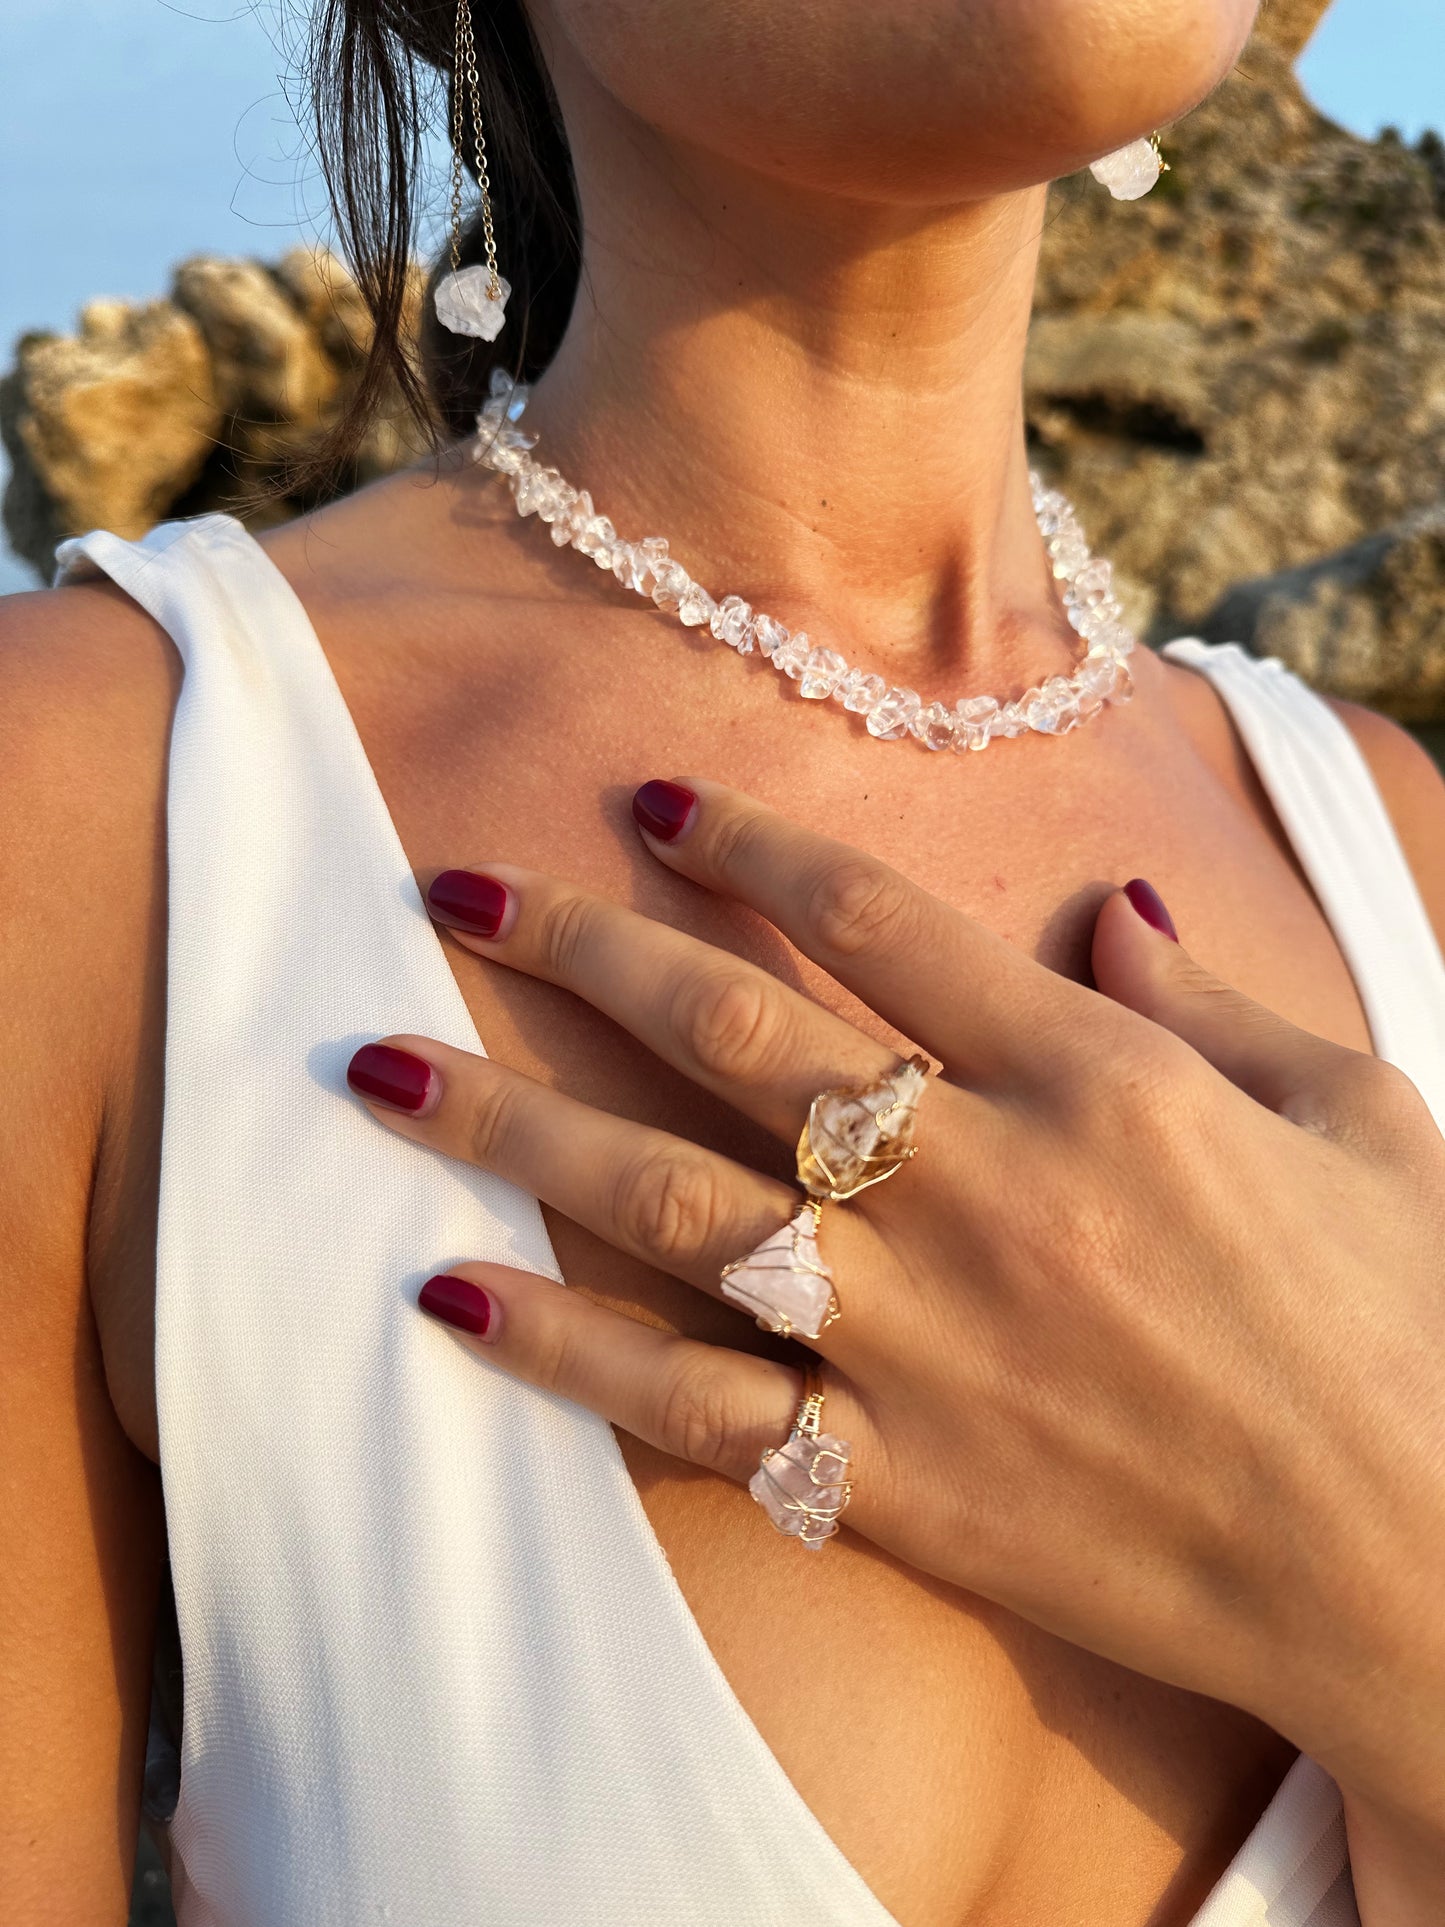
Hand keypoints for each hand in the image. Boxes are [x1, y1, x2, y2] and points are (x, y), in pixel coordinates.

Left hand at [345, 778, 1444, 1913]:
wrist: (1429, 1569)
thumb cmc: (1418, 1322)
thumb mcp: (1361, 1114)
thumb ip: (1215, 1003)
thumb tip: (1113, 907)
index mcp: (1099, 1079)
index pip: (878, 919)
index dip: (745, 844)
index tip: (646, 799)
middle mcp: (986, 1189)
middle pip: (736, 1035)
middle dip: (583, 944)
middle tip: (457, 881)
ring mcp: (927, 1340)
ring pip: (672, 1204)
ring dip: (514, 1123)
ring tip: (381, 1065)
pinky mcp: (897, 1479)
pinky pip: (692, 1408)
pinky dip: (563, 1353)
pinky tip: (448, 1296)